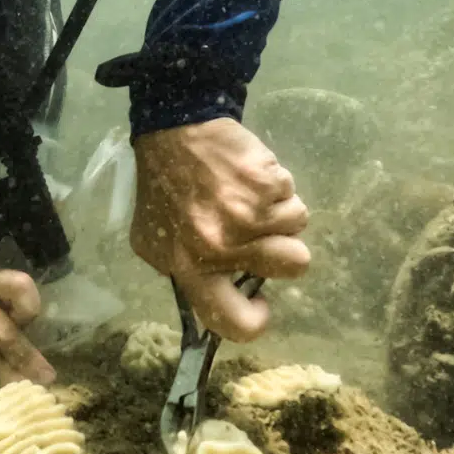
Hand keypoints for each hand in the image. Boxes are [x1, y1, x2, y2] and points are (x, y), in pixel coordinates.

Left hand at [130, 117, 309, 341]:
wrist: (173, 131)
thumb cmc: (163, 189)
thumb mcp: (155, 242)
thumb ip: (188, 272)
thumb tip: (225, 292)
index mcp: (190, 269)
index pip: (234, 322)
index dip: (256, 319)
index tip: (258, 300)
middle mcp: (222, 248)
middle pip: (294, 264)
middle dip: (286, 248)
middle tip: (262, 232)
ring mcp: (247, 215)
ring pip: (298, 224)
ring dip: (280, 210)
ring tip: (249, 195)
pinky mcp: (265, 183)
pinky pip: (292, 193)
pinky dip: (277, 185)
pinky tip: (248, 175)